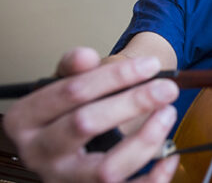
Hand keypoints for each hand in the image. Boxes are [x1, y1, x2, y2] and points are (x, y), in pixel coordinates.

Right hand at [3, 47, 179, 181]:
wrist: (72, 142)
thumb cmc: (72, 107)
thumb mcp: (66, 82)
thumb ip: (74, 67)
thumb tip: (86, 57)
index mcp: (26, 120)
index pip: (72, 92)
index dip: (114, 76)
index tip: (150, 65)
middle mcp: (39, 153)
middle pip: (85, 125)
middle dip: (132, 103)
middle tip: (166, 89)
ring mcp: (65, 179)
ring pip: (106, 169)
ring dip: (145, 140)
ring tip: (168, 114)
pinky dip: (154, 178)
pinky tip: (169, 156)